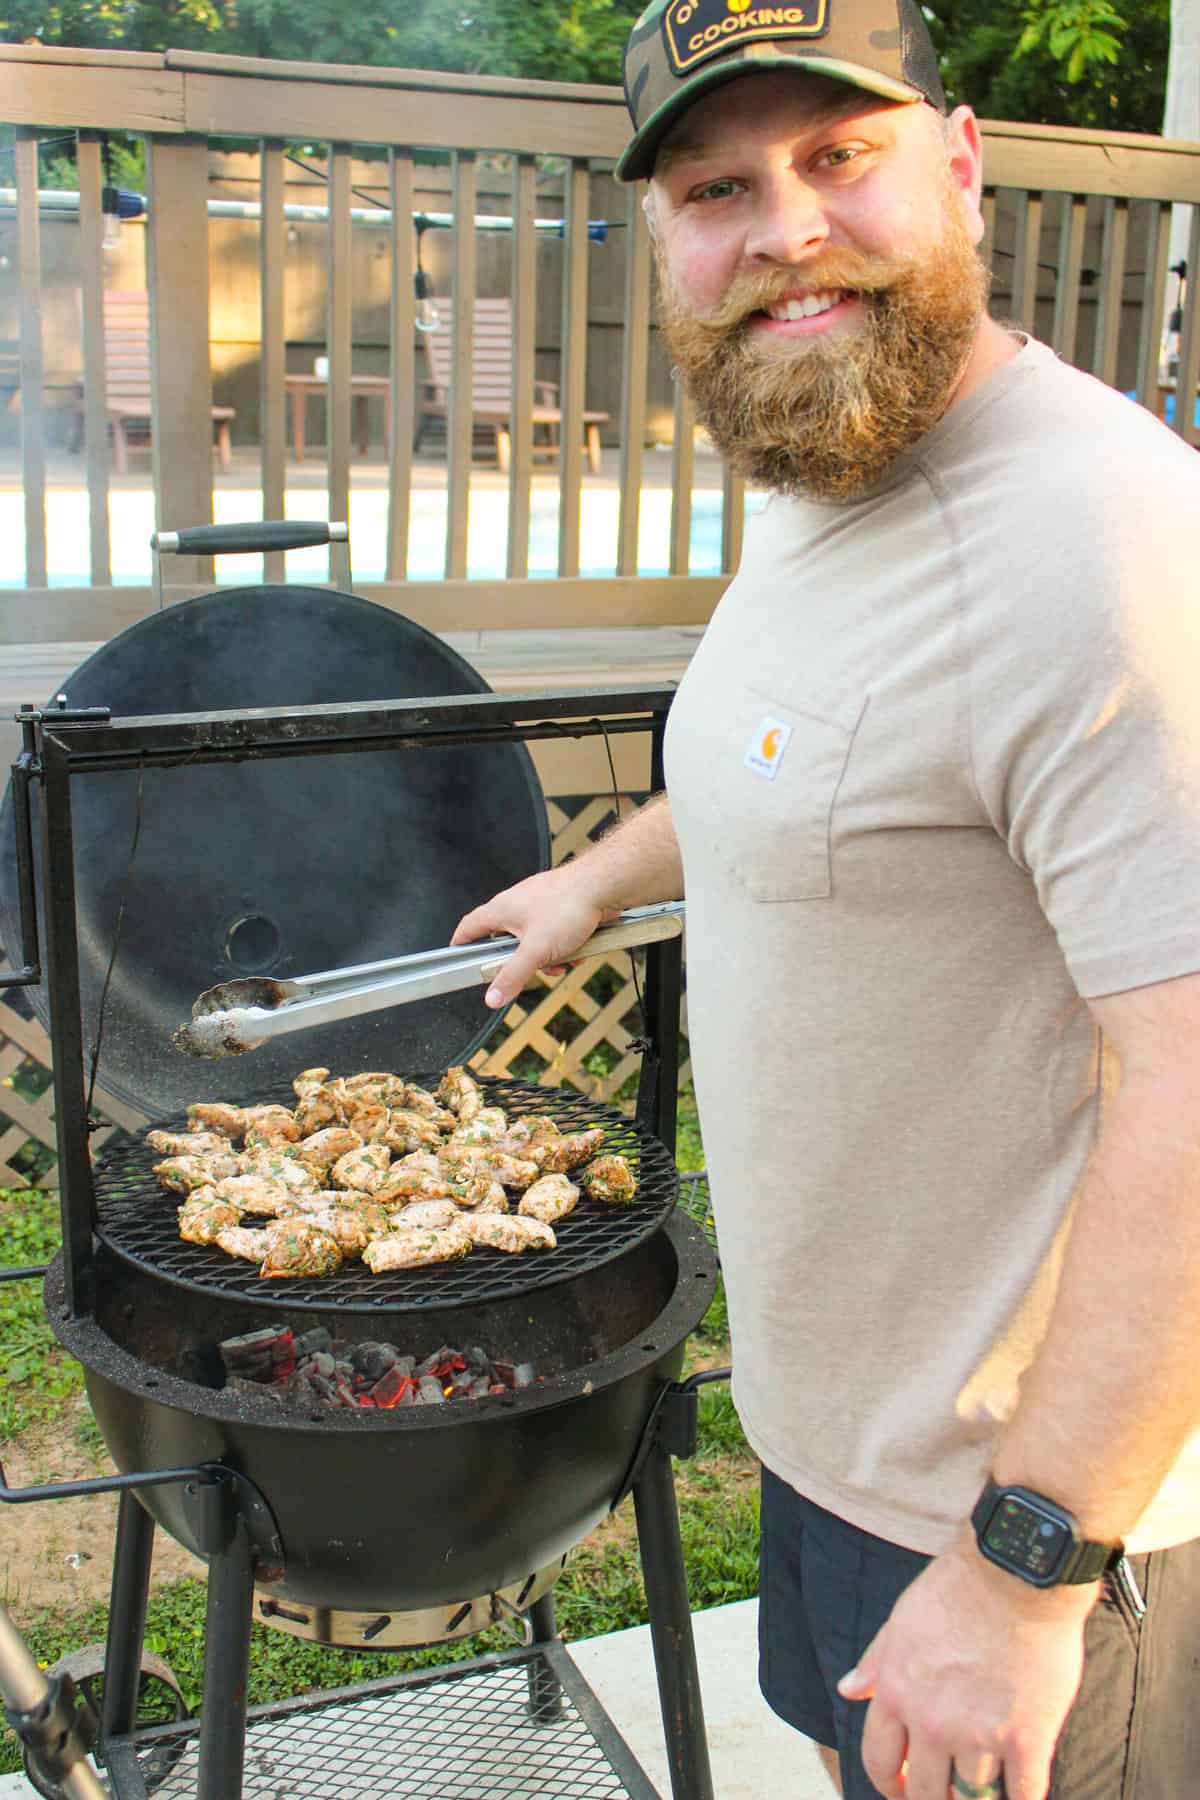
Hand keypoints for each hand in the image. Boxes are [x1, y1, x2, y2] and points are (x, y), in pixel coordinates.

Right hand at [451, 868, 619, 1009]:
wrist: (604, 886)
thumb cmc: (568, 905)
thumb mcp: (536, 950)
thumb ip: (513, 976)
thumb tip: (492, 997)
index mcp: (501, 909)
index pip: (469, 927)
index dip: (461, 943)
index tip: (457, 956)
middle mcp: (517, 903)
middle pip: (507, 941)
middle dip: (522, 961)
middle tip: (533, 969)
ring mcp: (540, 904)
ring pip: (535, 940)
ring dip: (548, 956)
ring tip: (564, 958)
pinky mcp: (560, 906)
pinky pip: (555, 934)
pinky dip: (565, 945)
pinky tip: (578, 949)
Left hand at [835, 1536, 1094, 1799]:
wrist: (1014, 1572)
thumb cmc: (958, 1588)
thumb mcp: (901, 1620)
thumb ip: (876, 1662)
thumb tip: (849, 1690)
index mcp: (895, 1692)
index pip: (878, 1761)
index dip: (890, 1784)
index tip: (904, 1787)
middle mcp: (930, 1721)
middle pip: (924, 1793)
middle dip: (932, 1798)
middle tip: (948, 1794)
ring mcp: (979, 1734)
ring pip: (974, 1798)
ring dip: (980, 1795)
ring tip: (988, 1781)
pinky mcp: (1027, 1739)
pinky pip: (1024, 1795)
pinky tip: (1022, 1791)